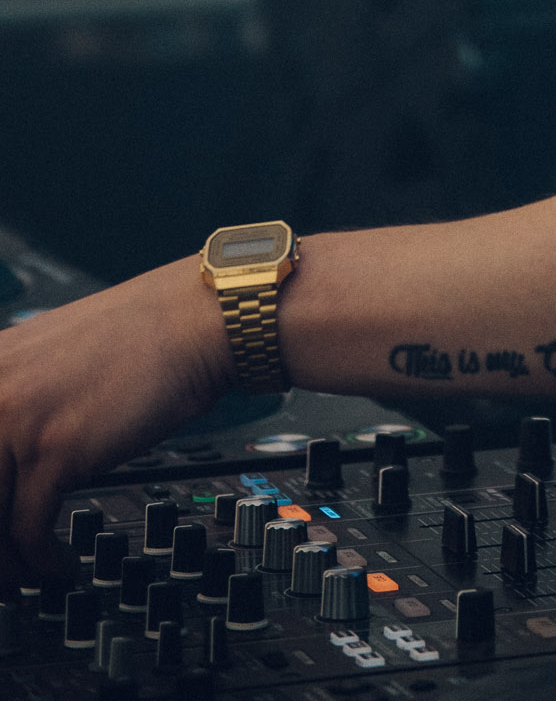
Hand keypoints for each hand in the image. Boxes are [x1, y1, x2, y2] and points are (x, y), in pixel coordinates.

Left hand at [0, 258, 232, 586]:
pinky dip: (41, 561)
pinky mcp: (57, 449)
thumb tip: (4, 461)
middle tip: (6, 572)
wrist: (195, 319)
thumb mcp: (54, 360)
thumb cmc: (141, 338)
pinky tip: (60, 564)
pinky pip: (28, 529)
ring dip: (8, 564)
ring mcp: (18, 420)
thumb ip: (16, 399)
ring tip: (25, 578)